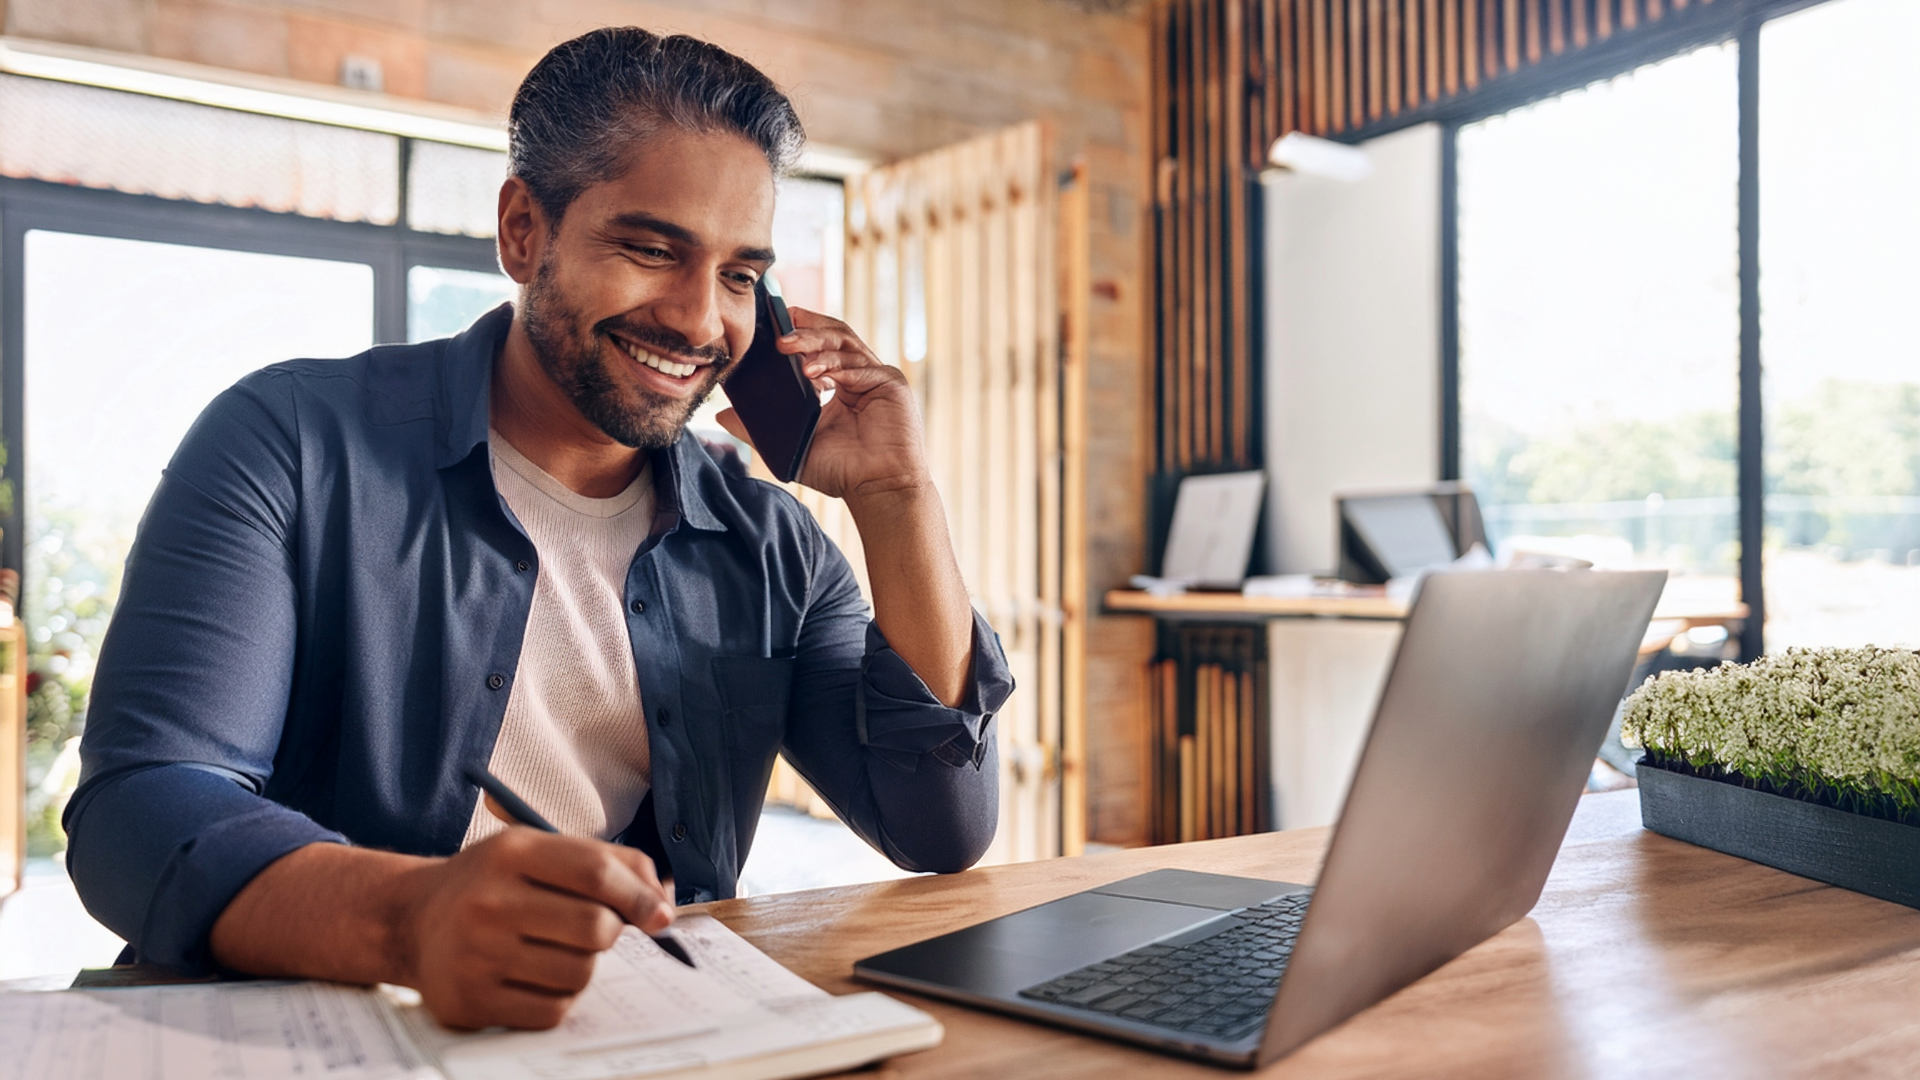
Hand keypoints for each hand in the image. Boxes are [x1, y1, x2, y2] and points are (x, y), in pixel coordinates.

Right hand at [399, 828, 674, 1029]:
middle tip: (590, 928)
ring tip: (552, 950)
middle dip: (608, 932)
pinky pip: (552, 1011)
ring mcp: (476, 955)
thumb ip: (608, 863)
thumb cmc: (493, 884)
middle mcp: (488, 902)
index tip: (660, 916)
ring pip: (579, 974)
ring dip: (582, 966)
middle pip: (594, 928)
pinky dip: (557, 998)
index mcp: (512, 854)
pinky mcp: (470, 1001)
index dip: (639, 896)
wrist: (412, 920)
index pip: (595, 872)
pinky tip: (533, 977)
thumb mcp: (540, 851)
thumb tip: (662, 904)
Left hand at [717, 308, 930, 505]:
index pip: (819, 347)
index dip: (798, 332)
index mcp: (839, 384)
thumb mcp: (792, 446)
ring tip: (788, 347)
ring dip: (815, 342)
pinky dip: (836, 365)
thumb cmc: (842, 472)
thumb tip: (721, 415)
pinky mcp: (891, 384)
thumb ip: (759, 430)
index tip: (771, 325)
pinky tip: (813, 372)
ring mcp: (876, 377)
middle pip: (833, 336)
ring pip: (844, 343)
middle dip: (805, 329)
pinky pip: (860, 366)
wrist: (877, 491)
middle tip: (778, 332)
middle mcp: (859, 375)